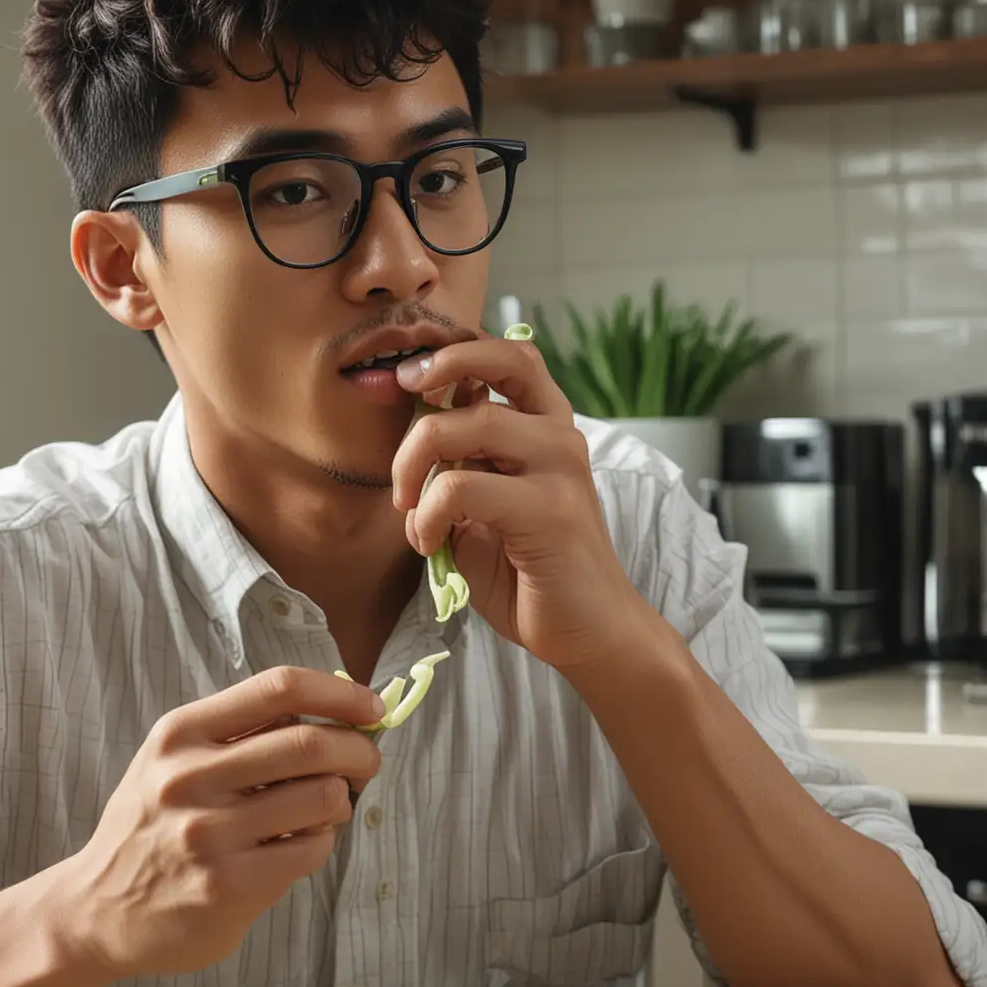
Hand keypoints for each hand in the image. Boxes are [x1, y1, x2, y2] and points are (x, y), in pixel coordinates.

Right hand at [54, 669, 385, 980]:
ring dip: (340, 803)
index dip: (339, 694)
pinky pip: (312, 850)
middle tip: (368, 763)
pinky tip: (296, 847)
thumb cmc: (152, 824)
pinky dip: (320, 844)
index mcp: (180, 734)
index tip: (370, 708)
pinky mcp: (230, 887)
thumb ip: (240, 733)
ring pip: (323, 799)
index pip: (278, 688)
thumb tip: (336, 711)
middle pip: (311, 744)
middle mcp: (190, 778)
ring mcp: (210, 835)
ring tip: (323, 811)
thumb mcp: (172, 760)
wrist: (96, 910)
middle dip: (359, 751)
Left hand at [391, 335, 643, 675]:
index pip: (509, 353)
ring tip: (408, 507)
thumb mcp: (483, 512)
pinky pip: (462, 485)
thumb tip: (415, 436)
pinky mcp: (549, 508)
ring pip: (470, 423)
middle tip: (399, 411)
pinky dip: (428, 513)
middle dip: (428, 385)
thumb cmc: (531, 578)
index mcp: (547, 428)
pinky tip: (429, 542)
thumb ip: (460, 469)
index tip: (407, 377)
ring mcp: (560, 467)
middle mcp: (559, 435)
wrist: (587, 634)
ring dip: (414, 462)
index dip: (453, 351)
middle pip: (491, 365)